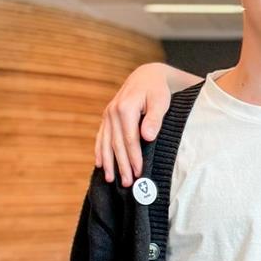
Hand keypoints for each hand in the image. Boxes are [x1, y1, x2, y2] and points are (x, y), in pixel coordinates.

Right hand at [95, 63, 172, 185]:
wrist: (146, 76)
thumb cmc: (157, 90)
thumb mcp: (161, 101)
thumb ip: (154, 118)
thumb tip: (147, 137)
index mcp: (126, 108)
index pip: (130, 139)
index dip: (134, 157)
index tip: (139, 172)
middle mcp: (112, 112)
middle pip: (117, 144)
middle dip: (121, 165)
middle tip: (127, 183)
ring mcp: (107, 115)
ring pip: (106, 143)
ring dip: (109, 162)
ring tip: (111, 179)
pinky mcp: (107, 117)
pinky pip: (101, 137)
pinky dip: (99, 151)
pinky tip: (100, 164)